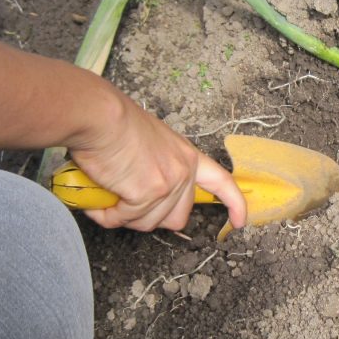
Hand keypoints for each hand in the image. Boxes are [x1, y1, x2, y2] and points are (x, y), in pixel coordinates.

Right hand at [67, 95, 247, 232]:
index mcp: (187, 156)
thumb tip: (143, 196)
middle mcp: (183, 170)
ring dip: (123, 216)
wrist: (99, 115)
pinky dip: (108, 215)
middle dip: (150, 218)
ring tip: (107, 195)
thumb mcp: (150, 143)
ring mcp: (168, 183)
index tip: (239, 221)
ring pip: (148, 222)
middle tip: (126, 203)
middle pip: (178, 217)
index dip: (233, 204)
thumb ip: (158, 167)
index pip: (221, 182)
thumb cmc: (113, 123)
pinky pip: (125, 219)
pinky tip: (99, 200)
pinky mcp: (148, 193)